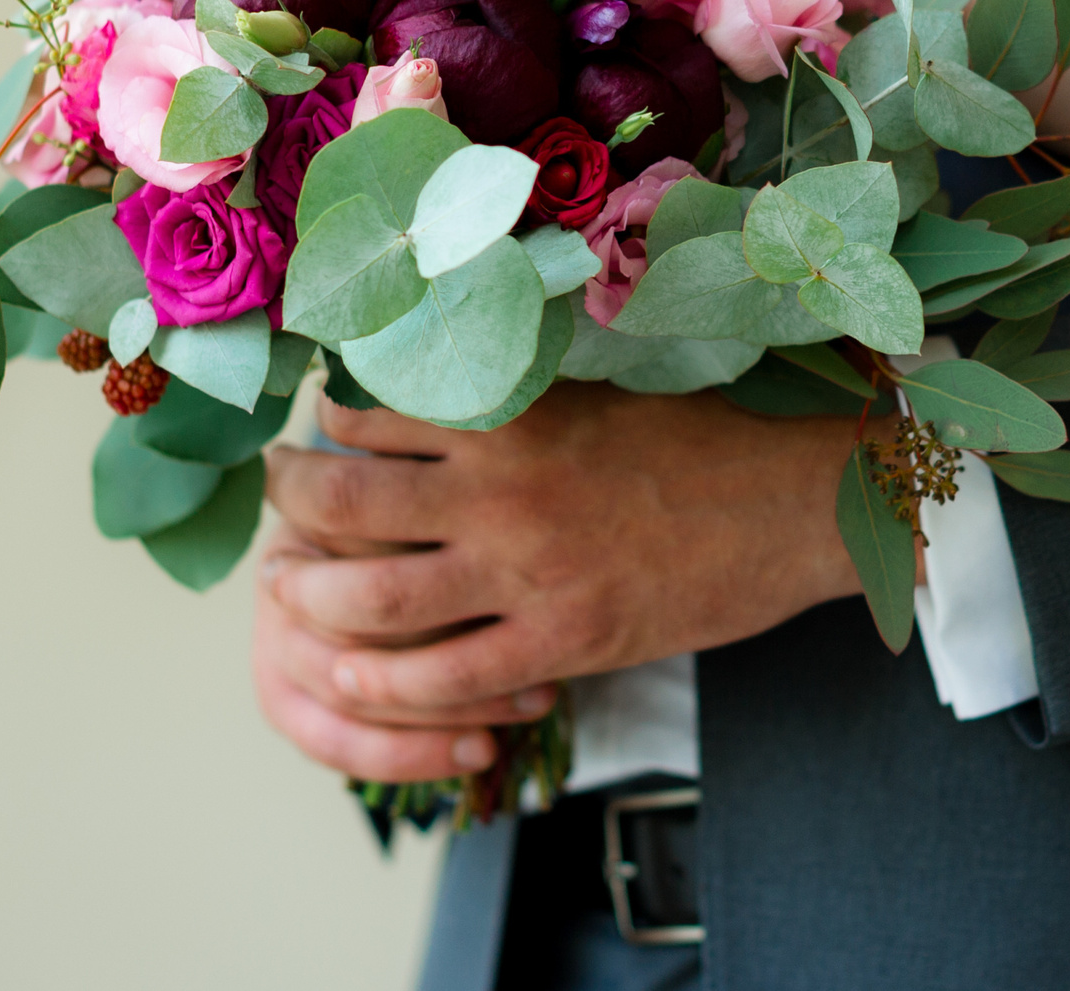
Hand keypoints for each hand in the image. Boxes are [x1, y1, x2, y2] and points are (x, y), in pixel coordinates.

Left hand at [250, 383, 857, 783]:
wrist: (793, 503)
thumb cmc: (702, 439)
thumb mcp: (594, 393)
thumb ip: (511, 399)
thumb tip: (436, 388)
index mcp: (509, 416)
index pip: (374, 414)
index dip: (329, 424)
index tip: (314, 428)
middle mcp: (500, 491)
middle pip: (344, 500)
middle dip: (289, 502)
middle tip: (276, 497)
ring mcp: (526, 573)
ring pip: (374, 597)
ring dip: (313, 596)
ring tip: (289, 587)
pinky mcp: (561, 642)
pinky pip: (445, 676)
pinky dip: (387, 680)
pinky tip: (352, 671)